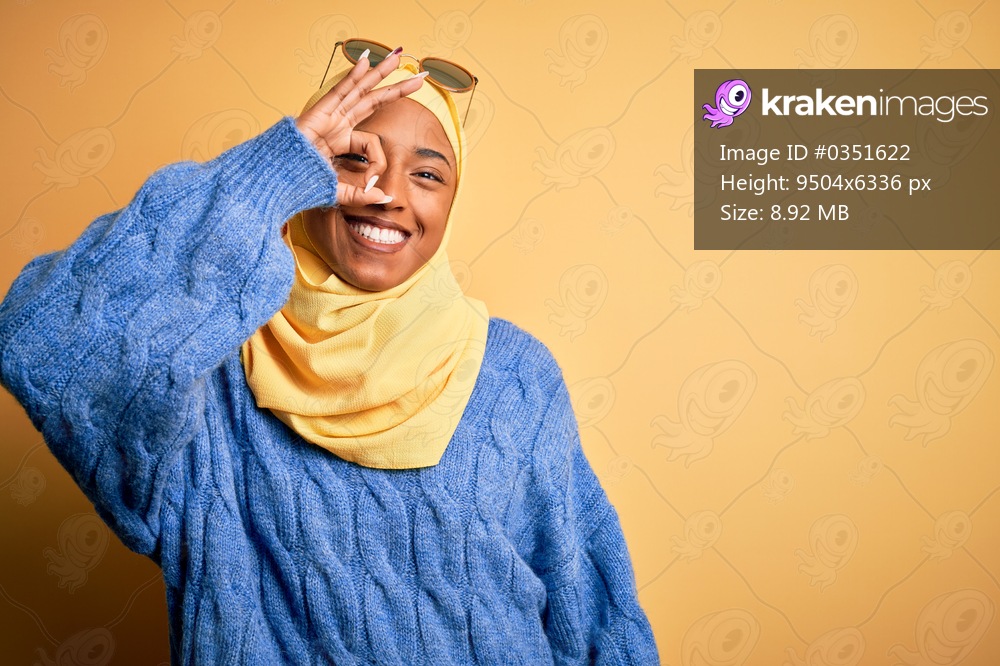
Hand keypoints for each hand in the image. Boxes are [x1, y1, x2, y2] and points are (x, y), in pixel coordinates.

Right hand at [295, 49, 426, 206]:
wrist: (281, 180)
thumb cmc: (304, 185)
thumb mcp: (341, 193)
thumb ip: (363, 196)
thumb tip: (386, 198)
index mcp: (342, 142)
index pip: (373, 145)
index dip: (378, 164)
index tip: (370, 184)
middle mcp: (339, 124)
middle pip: (373, 101)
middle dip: (396, 88)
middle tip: (419, 78)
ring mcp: (330, 115)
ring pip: (361, 90)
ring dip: (380, 73)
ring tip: (397, 57)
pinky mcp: (320, 112)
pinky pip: (340, 90)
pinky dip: (353, 76)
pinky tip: (365, 61)